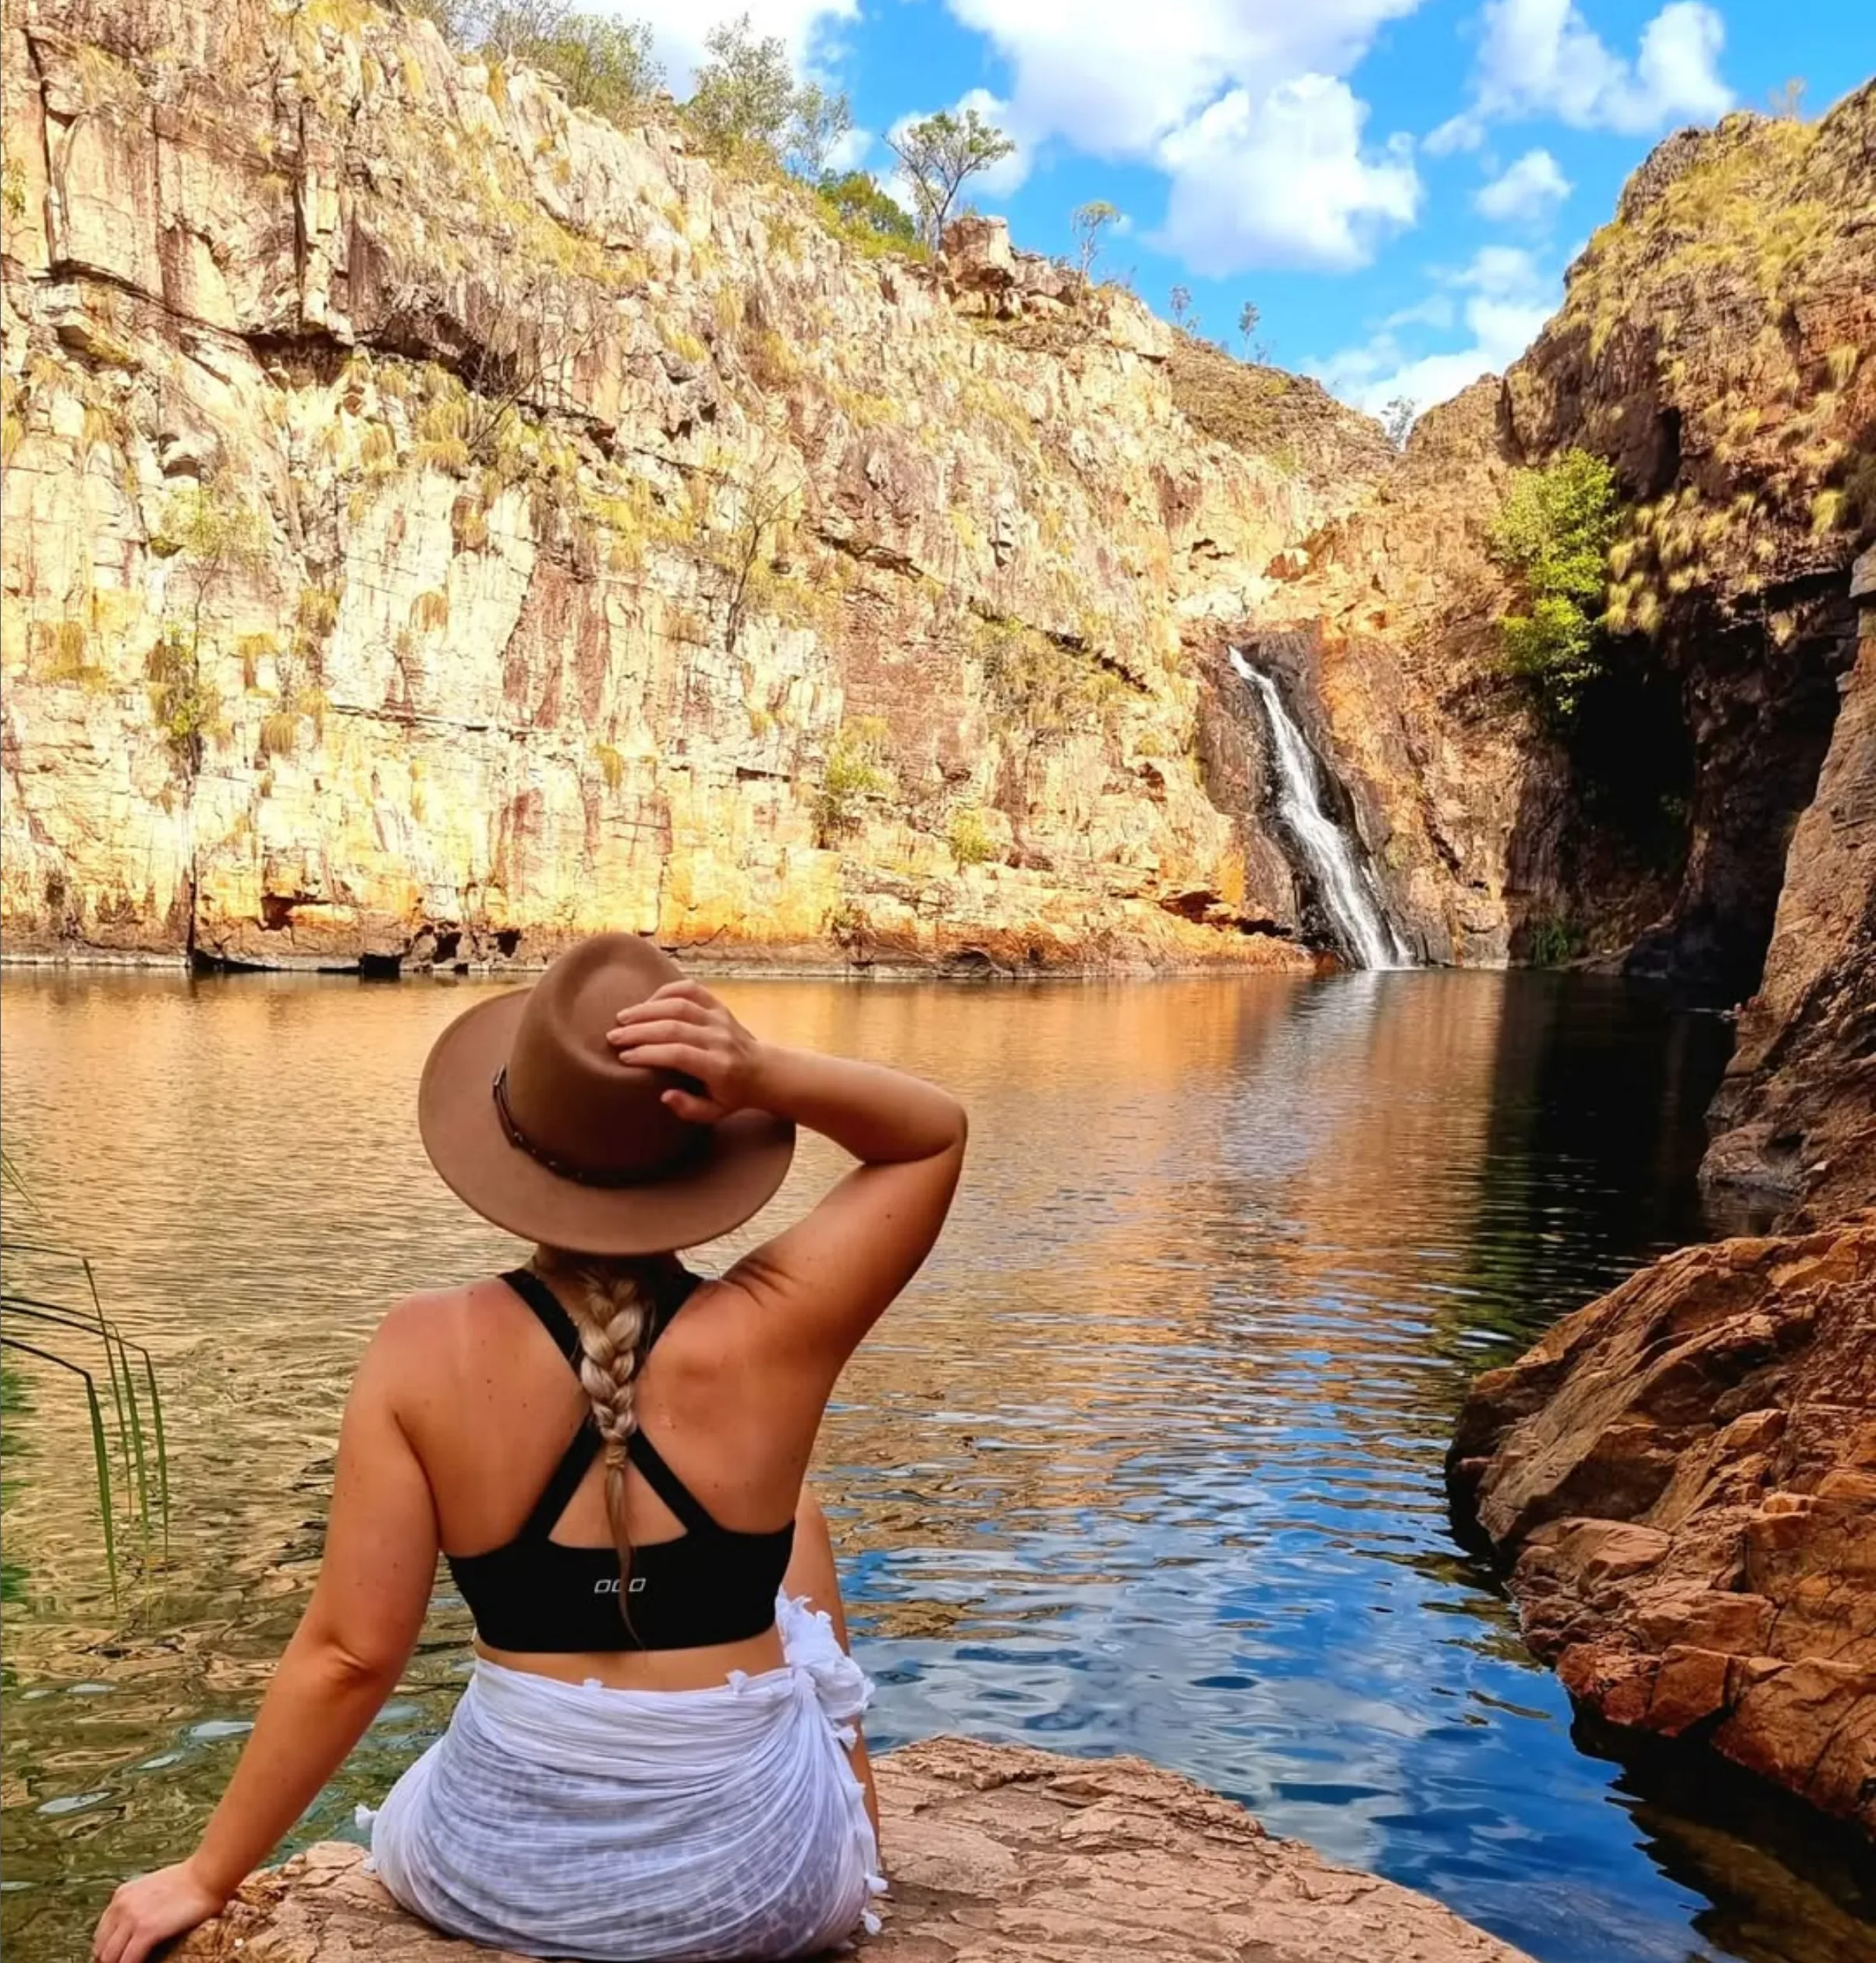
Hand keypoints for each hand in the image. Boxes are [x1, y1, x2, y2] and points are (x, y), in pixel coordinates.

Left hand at [93, 1860, 228, 1962]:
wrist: (209, 1875)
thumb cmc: (190, 1881)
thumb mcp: (152, 1889)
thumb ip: (137, 1906)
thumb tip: (133, 1930)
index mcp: (121, 1895)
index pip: (101, 1933)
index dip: (110, 1949)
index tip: (121, 1955)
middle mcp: (121, 1906)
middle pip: (101, 1948)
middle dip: (112, 1959)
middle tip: (128, 1961)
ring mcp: (132, 1918)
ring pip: (109, 1958)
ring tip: (135, 1962)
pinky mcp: (146, 1932)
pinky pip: (127, 1961)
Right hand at [606, 981, 768, 1122]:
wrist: (764, 1071)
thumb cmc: (733, 1094)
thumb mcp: (714, 1113)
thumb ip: (689, 1108)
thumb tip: (665, 1095)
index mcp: (719, 1066)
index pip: (678, 1054)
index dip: (648, 1053)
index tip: (624, 1056)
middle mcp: (720, 1039)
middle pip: (674, 1027)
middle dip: (639, 1030)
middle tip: (613, 1037)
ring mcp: (720, 1019)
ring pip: (680, 1004)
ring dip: (647, 1009)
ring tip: (623, 1018)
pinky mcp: (719, 1006)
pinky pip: (692, 989)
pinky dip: (667, 990)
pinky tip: (647, 1002)